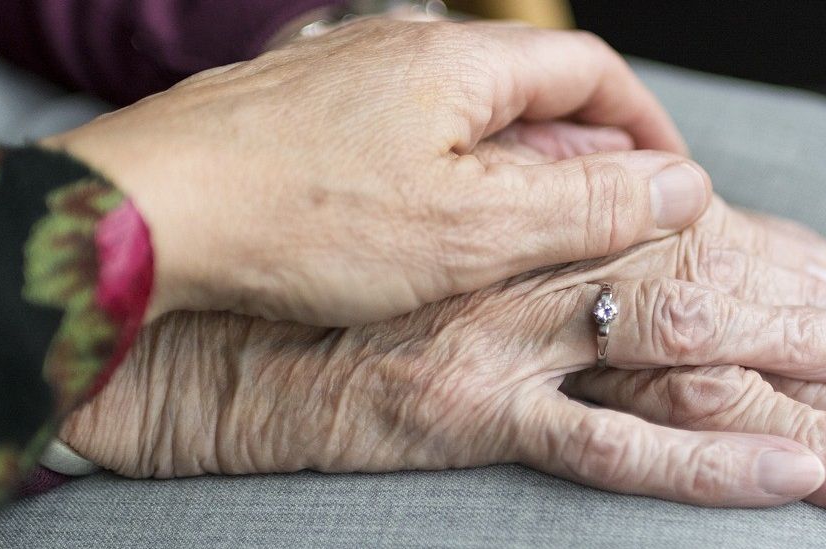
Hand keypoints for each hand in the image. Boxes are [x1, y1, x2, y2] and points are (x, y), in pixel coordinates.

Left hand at [44, 18, 705, 325]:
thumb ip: (584, 205)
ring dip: (510, 164)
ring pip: (460, 110)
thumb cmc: (300, 220)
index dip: (643, 125)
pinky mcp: (297, 109)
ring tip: (519, 232)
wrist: (144, 215)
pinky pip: (398, 129)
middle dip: (580, 151)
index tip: (668, 181)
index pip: (589, 69)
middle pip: (527, 87)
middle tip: (602, 219)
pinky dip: (440, 170)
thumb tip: (681, 186)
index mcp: (458, 61)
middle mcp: (401, 46)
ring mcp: (343, 72)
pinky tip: (422, 223)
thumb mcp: (470, 229)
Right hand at [62, 126, 825, 515]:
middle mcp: (547, 262)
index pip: (719, 239)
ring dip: (814, 395)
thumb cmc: (324, 259)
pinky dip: (705, 460)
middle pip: (732, 293)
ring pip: (696, 356)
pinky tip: (793, 475)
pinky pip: (606, 440)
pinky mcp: (469, 406)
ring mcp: (515, 334)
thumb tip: (608, 216)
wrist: (203, 308)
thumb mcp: (443, 233)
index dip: (816, 273)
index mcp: (552, 217)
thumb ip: (530, 223)